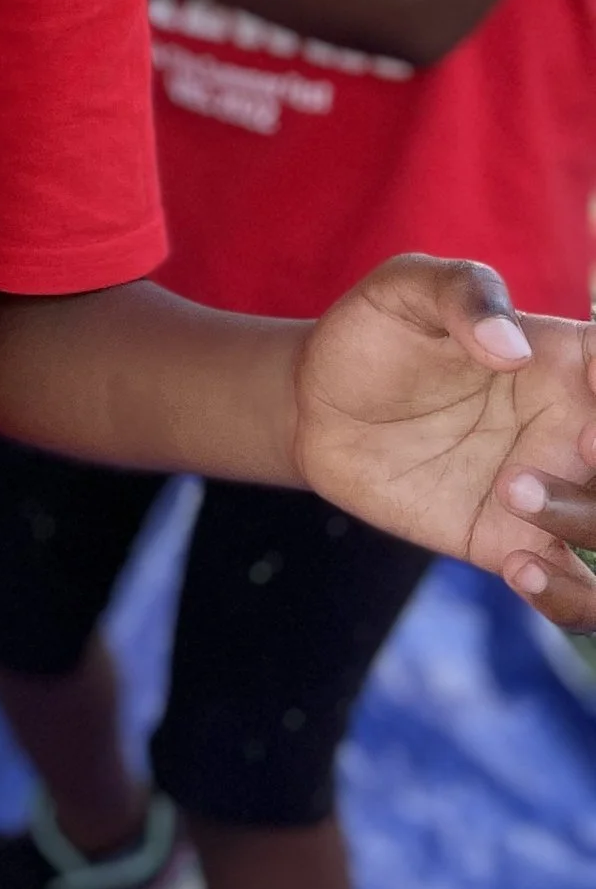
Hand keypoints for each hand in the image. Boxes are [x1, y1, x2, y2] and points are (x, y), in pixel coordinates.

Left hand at [294, 255, 595, 626]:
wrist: (319, 406)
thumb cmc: (374, 334)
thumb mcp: (407, 288)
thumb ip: (463, 294)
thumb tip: (513, 347)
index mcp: (572, 360)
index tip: (590, 382)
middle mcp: (578, 429)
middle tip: (582, 444)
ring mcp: (553, 492)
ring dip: (587, 518)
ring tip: (511, 489)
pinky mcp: (513, 545)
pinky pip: (577, 598)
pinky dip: (570, 600)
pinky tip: (518, 567)